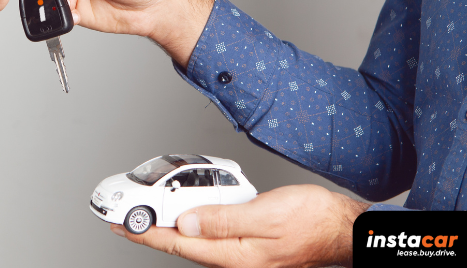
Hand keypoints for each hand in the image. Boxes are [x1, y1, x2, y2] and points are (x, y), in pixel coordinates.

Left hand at [109, 185, 369, 267]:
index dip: (146, 233)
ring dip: (173, 224)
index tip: (122, 225)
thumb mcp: (265, 215)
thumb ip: (223, 219)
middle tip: (128, 217)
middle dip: (153, 229)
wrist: (344, 229)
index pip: (178, 242)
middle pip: (183, 242)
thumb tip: (187, 221)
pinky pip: (213, 232)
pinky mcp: (248, 243)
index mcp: (234, 255)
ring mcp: (241, 252)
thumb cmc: (314, 222)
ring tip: (152, 210)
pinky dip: (196, 219)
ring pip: (197, 238)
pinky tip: (191, 209)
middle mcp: (235, 258)